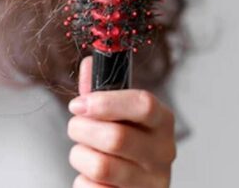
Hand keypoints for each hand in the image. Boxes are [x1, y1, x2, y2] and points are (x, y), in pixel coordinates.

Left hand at [67, 56, 175, 187]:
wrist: (133, 185)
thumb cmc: (124, 145)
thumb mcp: (118, 115)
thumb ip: (101, 91)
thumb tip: (89, 62)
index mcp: (162, 122)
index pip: (144, 105)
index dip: (106, 102)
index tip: (78, 104)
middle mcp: (163, 153)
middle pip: (116, 137)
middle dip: (82, 130)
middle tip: (76, 128)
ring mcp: (151, 183)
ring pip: (100, 166)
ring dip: (80, 156)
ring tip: (84, 153)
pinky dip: (82, 181)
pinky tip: (92, 177)